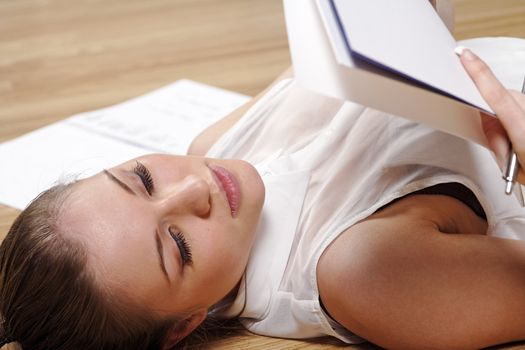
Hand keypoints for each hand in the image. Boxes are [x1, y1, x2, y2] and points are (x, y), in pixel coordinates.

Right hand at [459, 48, 524, 183]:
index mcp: (522, 128)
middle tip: (503, 150)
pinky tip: (519, 144)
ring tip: (515, 152)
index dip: (479, 73)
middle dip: (491, 119)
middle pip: (500, 100)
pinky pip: (519, 109)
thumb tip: (489, 122)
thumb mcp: (513, 167)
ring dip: (505, 124)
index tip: (465, 56)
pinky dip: (514, 123)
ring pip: (510, 104)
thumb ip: (498, 140)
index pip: (495, 94)